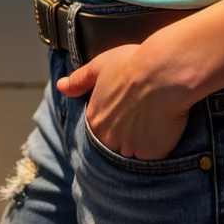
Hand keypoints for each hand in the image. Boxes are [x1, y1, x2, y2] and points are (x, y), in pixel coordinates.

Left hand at [56, 44, 190, 160]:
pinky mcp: (149, 156)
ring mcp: (128, 149)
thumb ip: (79, 79)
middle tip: (141, 115)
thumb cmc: (131, 65)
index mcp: (94, 118)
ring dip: (140, 142)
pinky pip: (151, 158)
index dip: (114, 118)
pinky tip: (163, 130)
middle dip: (125, 134)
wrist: (162, 73)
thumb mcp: (100, 65)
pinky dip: (156, 148)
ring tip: (153, 121)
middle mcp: (107, 137)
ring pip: (132, 152)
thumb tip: (61, 86)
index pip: (99, 128)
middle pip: (115, 144)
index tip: (126, 108)